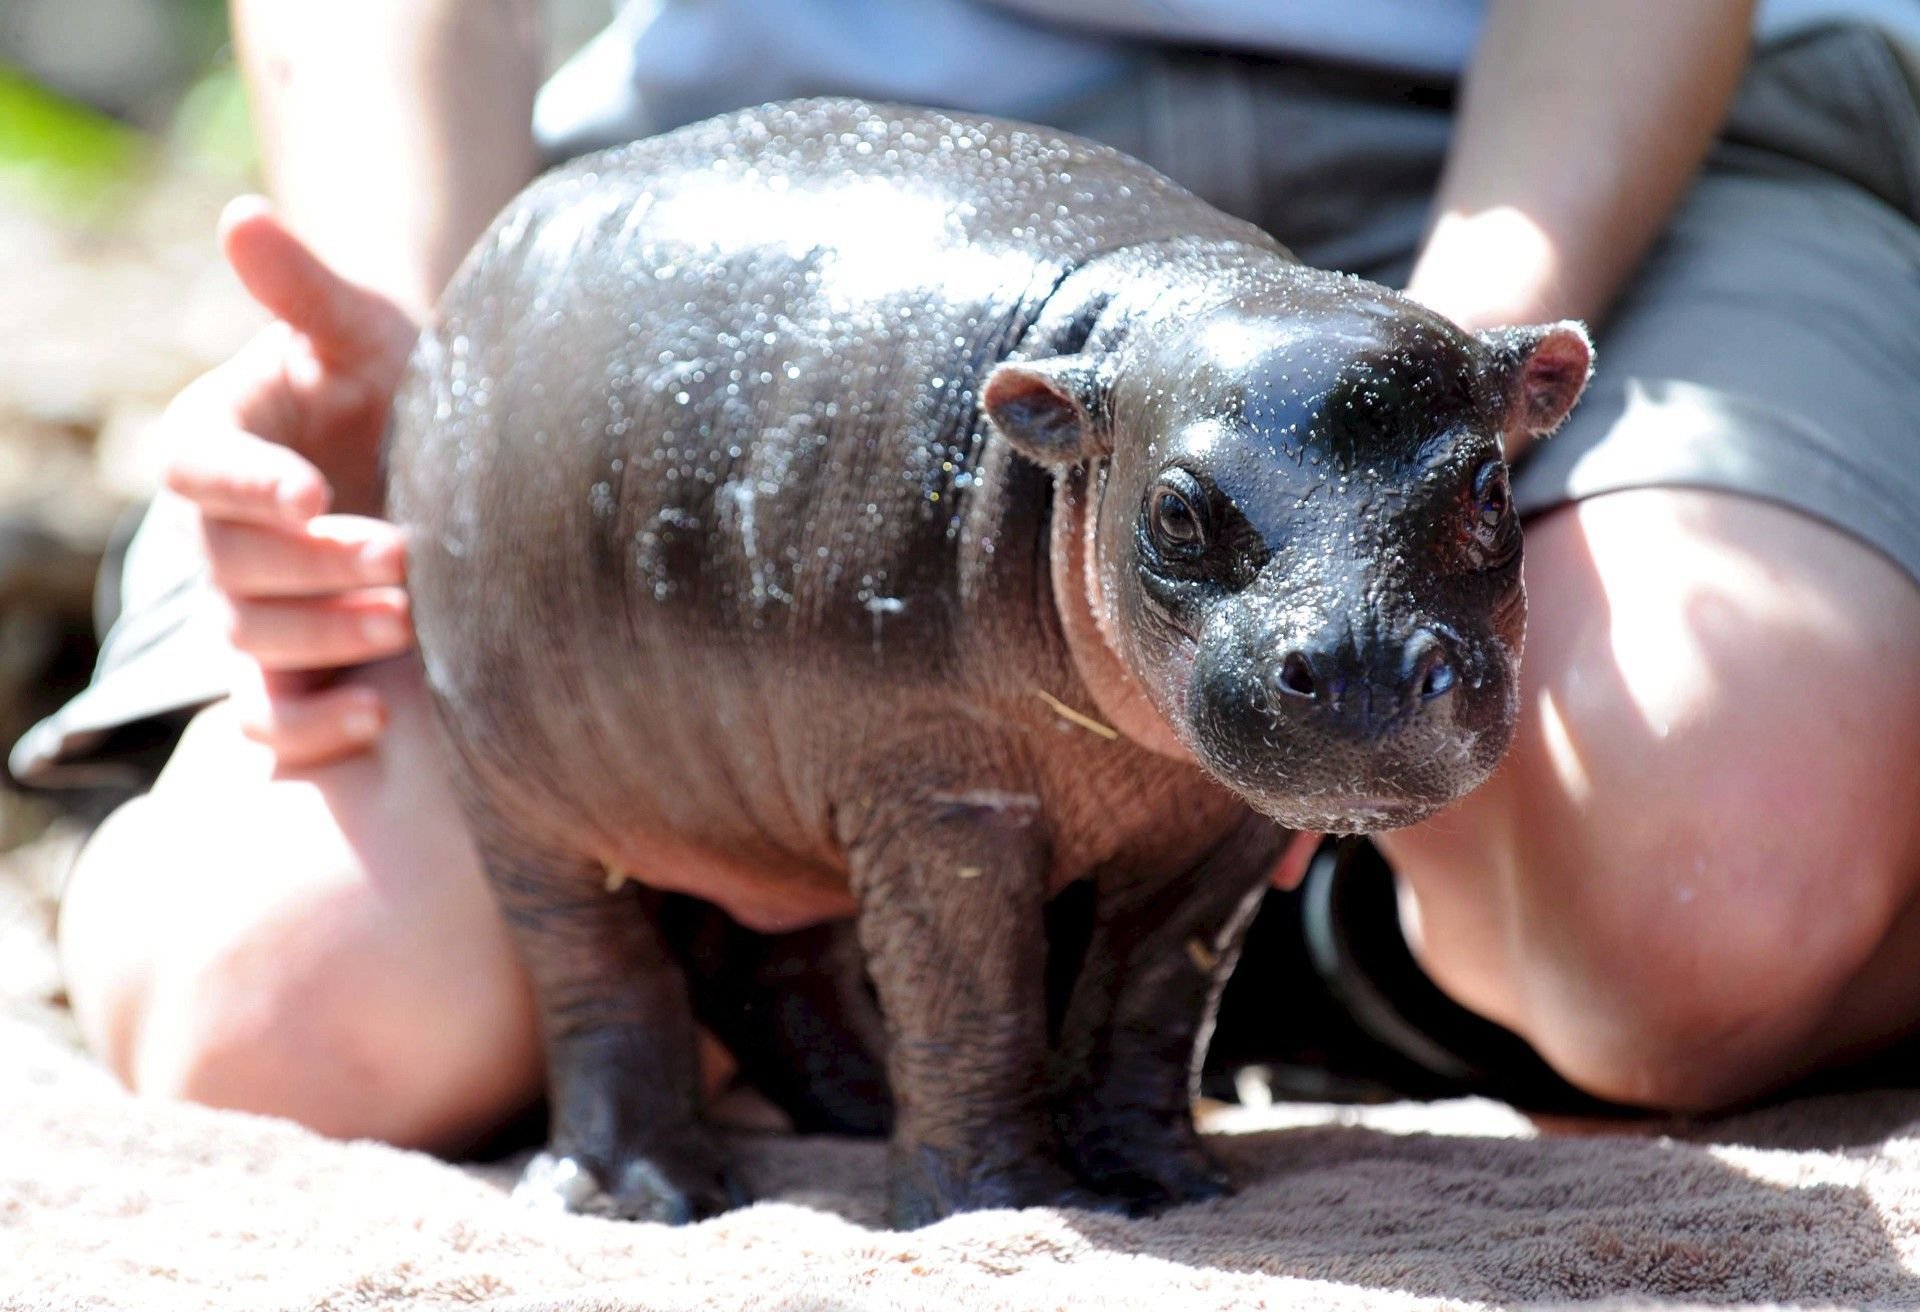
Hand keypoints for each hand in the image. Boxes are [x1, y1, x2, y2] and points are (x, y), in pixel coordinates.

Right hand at [161, 196, 422, 765]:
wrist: (434, 458)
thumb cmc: (392, 385)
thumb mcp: (359, 333)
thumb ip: (302, 289)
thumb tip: (244, 214)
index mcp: (214, 442)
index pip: (196, 470)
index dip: (247, 485)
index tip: (314, 492)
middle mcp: (216, 532)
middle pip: (230, 566)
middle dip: (314, 565)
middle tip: (403, 552)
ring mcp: (247, 607)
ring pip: (250, 641)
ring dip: (325, 637)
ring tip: (407, 620)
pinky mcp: (289, 673)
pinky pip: (268, 722)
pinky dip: (310, 732)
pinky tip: (377, 719)